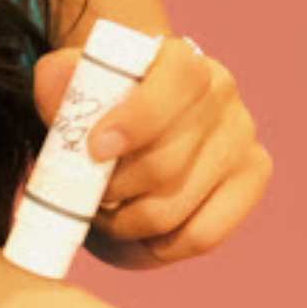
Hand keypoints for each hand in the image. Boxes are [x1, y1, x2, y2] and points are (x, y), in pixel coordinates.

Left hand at [29, 37, 273, 267]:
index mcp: (180, 59)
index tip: (94, 149)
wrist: (134, 121)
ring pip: (174, 207)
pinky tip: (134, 234)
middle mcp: (221, 93)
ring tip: (102, 214)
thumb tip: (54, 84)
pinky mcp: (252, 179)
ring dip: (124, 223)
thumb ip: (56, 81)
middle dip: (113, 189)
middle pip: (165, 162)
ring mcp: (241, 138)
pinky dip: (156, 247)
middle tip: (85, 195)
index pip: (178, 82)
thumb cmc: (97, 104)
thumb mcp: (70, 86)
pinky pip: (201, 235)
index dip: (137, 120)